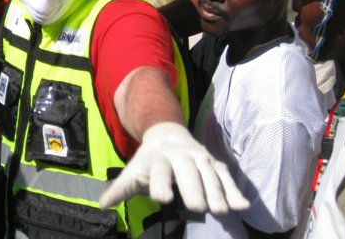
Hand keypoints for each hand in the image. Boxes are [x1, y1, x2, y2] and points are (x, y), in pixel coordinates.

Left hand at [99, 122, 248, 213]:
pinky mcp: (213, 163)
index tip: (163, 199)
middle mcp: (181, 156)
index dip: (161, 183)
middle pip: (188, 171)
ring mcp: (200, 158)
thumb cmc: (149, 160)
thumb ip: (121, 188)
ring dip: (217, 191)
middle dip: (194, 188)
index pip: (160, 171)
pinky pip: (225, 175)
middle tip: (197, 208)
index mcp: (158, 158)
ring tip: (221, 211)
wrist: (167, 133)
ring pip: (209, 173)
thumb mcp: (133, 171)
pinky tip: (242, 205)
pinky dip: (234, 189)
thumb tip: (103, 203)